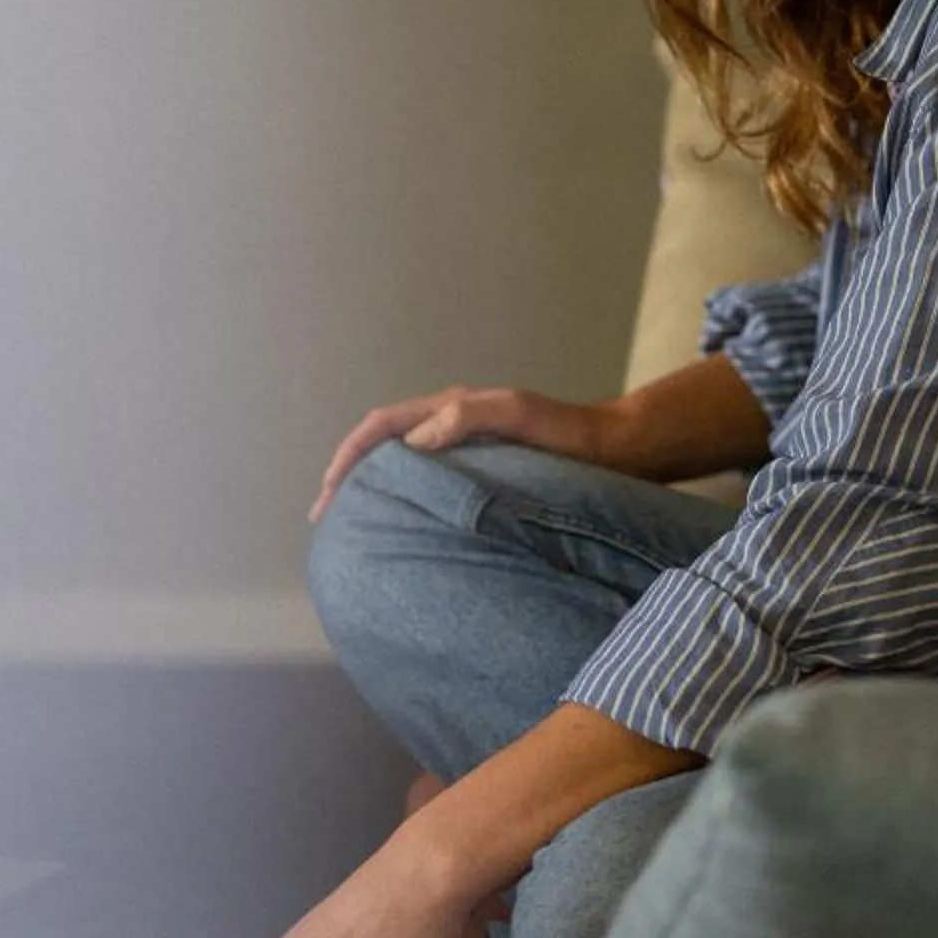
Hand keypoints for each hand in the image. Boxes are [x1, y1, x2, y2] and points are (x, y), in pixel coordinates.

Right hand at [307, 383, 612, 522]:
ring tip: (353, 526)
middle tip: (326, 517)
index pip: (381, 426)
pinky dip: (402, 502)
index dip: (349, 456)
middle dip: (348, 475)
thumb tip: (415, 439)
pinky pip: (428, 485)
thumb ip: (467, 416)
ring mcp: (464, 449)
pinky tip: (402, 530)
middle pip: (383, 445)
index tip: (327, 494)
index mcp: (450, 408)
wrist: (611, 450)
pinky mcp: (481, 474)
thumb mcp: (516, 414)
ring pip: (402, 466)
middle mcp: (450, 424)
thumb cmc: (565, 433)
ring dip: (372, 489)